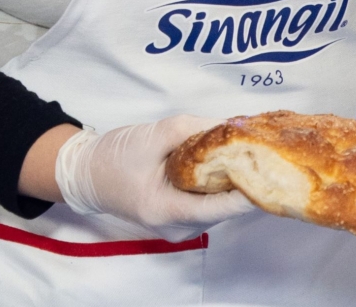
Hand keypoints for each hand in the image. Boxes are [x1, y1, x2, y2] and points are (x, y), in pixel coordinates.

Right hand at [54, 117, 256, 239]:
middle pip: (225, 205)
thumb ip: (197, 131)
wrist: (84, 173)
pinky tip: (224, 161)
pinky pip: (208, 202)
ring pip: (219, 204)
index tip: (271, 163)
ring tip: (244, 149)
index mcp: (168, 211)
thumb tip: (236, 127)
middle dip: (244, 176)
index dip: (252, 186)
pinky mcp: (179, 220)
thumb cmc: (114, 156)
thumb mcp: (156, 134)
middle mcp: (177, 229)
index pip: (224, 207)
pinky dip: (217, 183)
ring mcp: (179, 228)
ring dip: (232, 178)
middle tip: (261, 145)